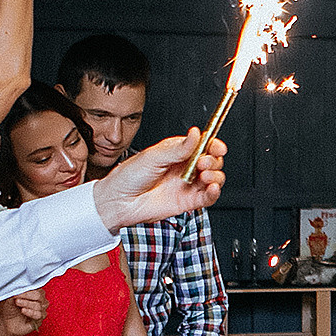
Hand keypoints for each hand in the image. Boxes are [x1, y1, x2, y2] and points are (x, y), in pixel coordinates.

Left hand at [0, 288, 47, 335]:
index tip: (16, 292)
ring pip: (38, 306)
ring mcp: (41, 311)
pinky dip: (30, 312)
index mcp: (36, 293)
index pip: (36, 289)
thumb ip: (15, 292)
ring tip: (17, 303)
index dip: (26, 290)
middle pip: (39, 296)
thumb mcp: (11, 298)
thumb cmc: (10, 308)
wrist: (6, 322)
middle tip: (17, 298)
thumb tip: (18, 288)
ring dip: (27, 304)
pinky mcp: (39, 320)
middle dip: (27, 296)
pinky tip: (23, 310)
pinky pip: (38, 315)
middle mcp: (41, 301)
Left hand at [91, 129, 225, 231]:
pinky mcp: (188, 201)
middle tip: (202, 163)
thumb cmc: (128, 177)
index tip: (217, 146)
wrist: (118, 202)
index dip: (213, 145)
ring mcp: (187, 184)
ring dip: (216, 176)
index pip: (203, 145)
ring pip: (214, 178)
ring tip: (204, 176)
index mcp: (177, 151)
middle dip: (213, 160)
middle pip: (212, 161)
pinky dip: (215, 192)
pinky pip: (209, 197)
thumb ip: (178, 148)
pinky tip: (212, 188)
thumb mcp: (153, 157)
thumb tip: (196, 134)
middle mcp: (185, 167)